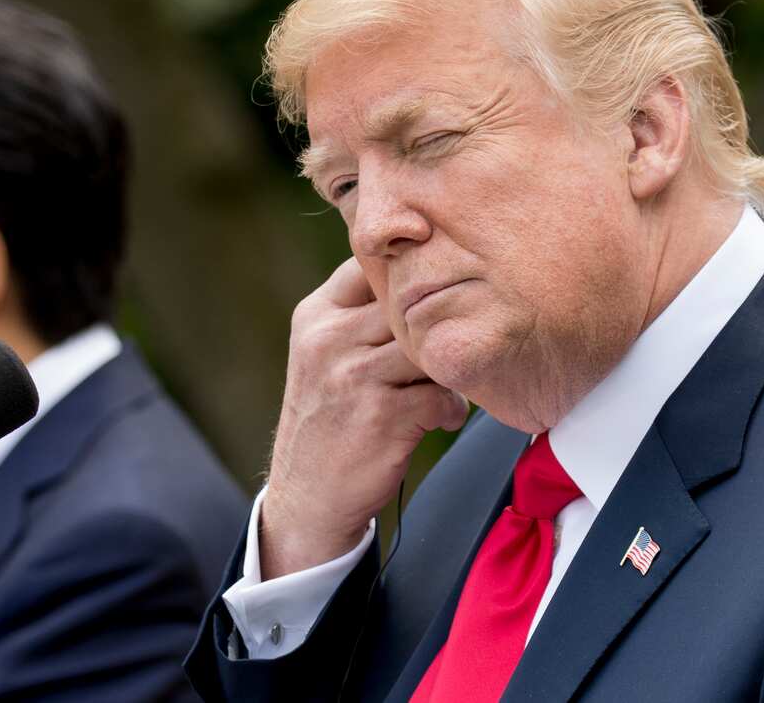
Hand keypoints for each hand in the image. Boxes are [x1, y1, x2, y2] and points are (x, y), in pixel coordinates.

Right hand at [260, 258, 469, 578]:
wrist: (307, 497)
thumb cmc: (328, 420)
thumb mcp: (322, 356)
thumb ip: (360, 317)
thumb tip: (428, 275)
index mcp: (315, 316)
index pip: (369, 265)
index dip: (411, 275)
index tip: (434, 294)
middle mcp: (329, 338)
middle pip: (409, 305)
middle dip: (438, 327)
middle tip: (456, 346)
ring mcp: (353, 376)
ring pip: (430, 346)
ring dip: (448, 369)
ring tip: (446, 388)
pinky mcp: (383, 414)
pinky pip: (442, 392)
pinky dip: (450, 409)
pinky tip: (439, 421)